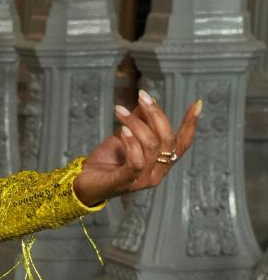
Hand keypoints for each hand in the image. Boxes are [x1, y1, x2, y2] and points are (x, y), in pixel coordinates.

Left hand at [72, 91, 200, 207]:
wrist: (83, 182)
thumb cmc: (107, 161)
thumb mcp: (124, 136)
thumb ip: (139, 121)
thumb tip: (148, 100)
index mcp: (161, 163)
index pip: (182, 143)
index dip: (191, 124)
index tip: (197, 104)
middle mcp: (157, 173)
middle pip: (168, 139)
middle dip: (156, 114)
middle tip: (142, 96)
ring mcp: (142, 180)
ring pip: (151, 146)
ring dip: (136, 123)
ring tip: (120, 111)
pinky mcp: (125, 183)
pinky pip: (136, 161)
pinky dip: (131, 142)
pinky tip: (122, 130)